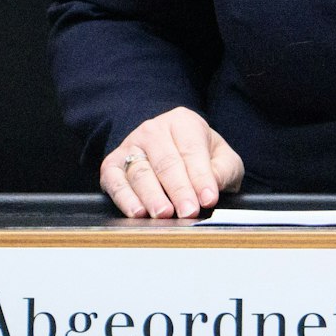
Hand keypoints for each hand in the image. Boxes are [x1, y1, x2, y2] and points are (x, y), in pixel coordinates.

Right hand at [100, 107, 244, 219]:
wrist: (172, 152)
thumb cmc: (201, 158)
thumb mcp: (223, 158)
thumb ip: (223, 170)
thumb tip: (211, 189)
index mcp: (183, 122)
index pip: (192, 150)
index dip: (201, 177)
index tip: (209, 199)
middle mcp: (153, 130)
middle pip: (166, 162)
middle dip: (178, 189)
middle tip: (188, 212)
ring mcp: (130, 146)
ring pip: (140, 173)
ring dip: (152, 196)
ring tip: (164, 213)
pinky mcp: (111, 165)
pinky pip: (115, 182)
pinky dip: (124, 198)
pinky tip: (137, 212)